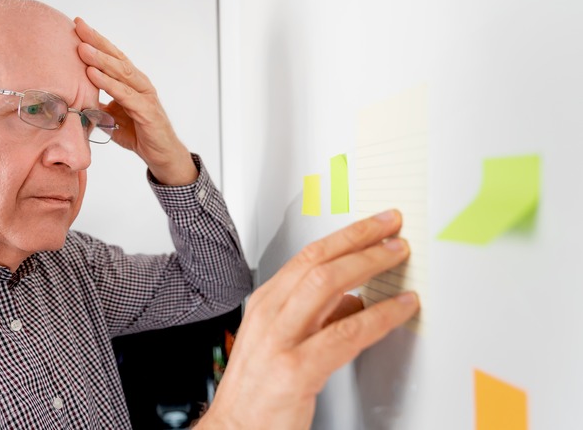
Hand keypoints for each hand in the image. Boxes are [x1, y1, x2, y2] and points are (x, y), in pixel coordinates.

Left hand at [74, 18, 197, 185]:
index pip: (112, 56)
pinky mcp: (147, 112)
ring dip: (100, 60)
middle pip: (117, 58)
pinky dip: (108, 84)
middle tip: (78, 27)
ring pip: (121, 73)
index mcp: (131, 82)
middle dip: (96, 42)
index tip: (77, 25)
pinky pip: (125, 95)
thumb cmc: (139, 133)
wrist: (161, 155)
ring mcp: (145, 96)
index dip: (96, 40)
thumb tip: (76, 99)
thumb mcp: (111, 116)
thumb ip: (98, 105)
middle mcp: (139, 84)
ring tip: (82, 49)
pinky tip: (93, 75)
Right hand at [196, 209, 419, 428]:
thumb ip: (316, 318)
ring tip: (397, 256)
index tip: (374, 225)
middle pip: (318, 262)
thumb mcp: (281, 340)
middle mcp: (270, 315)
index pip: (308, 256)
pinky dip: (379, 316)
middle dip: (360, 240)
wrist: (236, 429)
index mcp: (266, 304)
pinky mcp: (295, 370)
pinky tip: (399, 309)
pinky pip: (345, 334)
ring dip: (369, 264)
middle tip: (393, 230)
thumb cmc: (257, 389)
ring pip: (328, 285)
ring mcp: (280, 341)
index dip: (346, 236)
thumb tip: (353, 298)